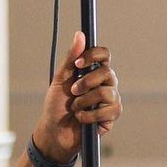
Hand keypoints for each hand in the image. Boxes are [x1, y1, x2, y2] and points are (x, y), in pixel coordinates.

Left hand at [33, 32, 121, 162]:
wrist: (54, 132)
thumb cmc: (57, 105)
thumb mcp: (60, 79)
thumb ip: (71, 58)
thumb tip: (80, 34)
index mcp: (94, 71)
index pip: (104, 55)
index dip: (93, 56)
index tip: (78, 64)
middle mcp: (106, 83)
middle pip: (107, 72)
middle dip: (86, 82)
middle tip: (73, 91)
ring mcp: (111, 99)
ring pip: (107, 92)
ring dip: (85, 101)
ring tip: (75, 108)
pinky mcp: (112, 116)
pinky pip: (108, 111)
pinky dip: (90, 116)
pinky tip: (82, 119)